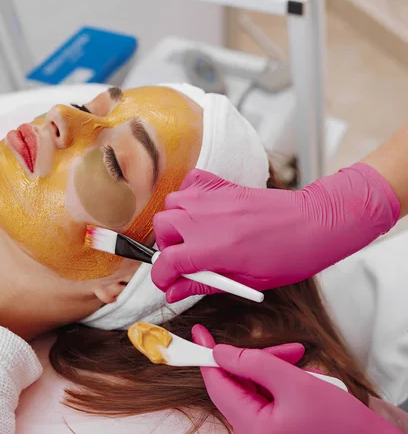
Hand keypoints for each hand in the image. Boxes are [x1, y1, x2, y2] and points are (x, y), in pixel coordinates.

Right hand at [152, 163, 399, 302]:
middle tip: (185, 258)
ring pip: (170, 205)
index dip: (161, 277)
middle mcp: (205, 219)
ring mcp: (212, 199)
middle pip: (160, 229)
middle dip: (166, 246)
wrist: (314, 224)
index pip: (165, 262)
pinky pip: (190, 182)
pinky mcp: (221, 186)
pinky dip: (188, 195)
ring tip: (192, 235)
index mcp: (211, 248)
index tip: (167, 282)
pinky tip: (200, 210)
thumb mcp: (243, 281)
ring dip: (174, 221)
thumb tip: (174, 292)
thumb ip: (202, 285)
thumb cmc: (287, 256)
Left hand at [192, 325, 401, 433]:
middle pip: (237, 383)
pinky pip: (267, 395)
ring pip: (254, 386)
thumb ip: (254, 362)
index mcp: (251, 426)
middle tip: (283, 348)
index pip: (216, 384)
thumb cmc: (341, 424)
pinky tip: (302, 375)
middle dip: (256, 359)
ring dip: (274, 368)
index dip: (206, 355)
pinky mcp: (275, 427)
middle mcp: (252, 431)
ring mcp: (264, 430)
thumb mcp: (294, 382)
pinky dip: (281, 380)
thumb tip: (222, 352)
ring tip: (301, 363)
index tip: (200, 333)